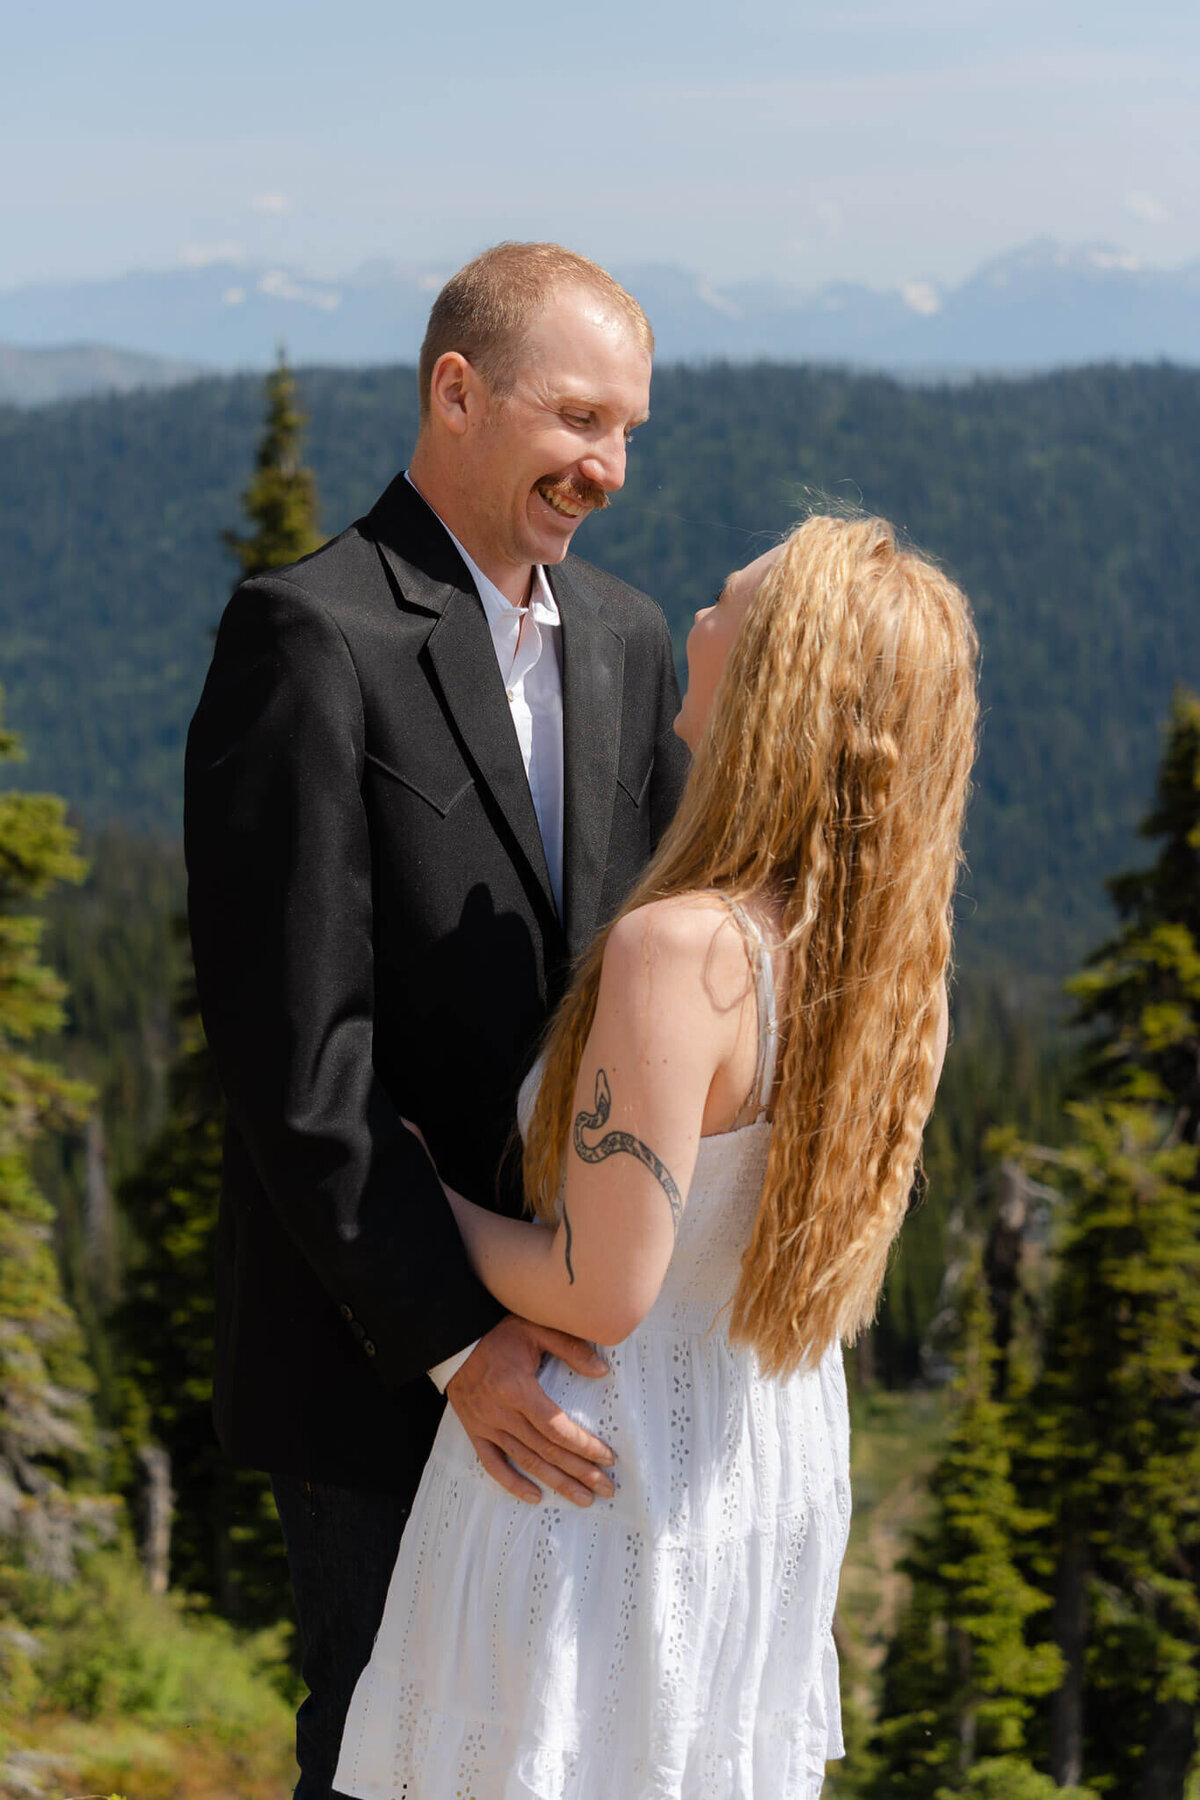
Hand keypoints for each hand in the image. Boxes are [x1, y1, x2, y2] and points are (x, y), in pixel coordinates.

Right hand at [446, 1314, 615, 1506]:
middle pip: (546, 1451)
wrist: (454, 1340)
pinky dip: (513, 1483)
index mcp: (518, 1389)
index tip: (607, 1458)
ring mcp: (486, 1425)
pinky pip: (493, 1464)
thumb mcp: (536, 1328)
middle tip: (606, 1488)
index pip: (557, 1428)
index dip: (584, 1446)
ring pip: (526, 1461)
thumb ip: (570, 1348)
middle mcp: (501, 1413)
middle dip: (580, 1471)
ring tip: (583, 1498)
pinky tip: (535, 1496)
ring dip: (556, 1482)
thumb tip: (602, 1371)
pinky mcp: (475, 1431)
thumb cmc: (498, 1332)